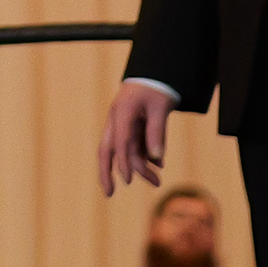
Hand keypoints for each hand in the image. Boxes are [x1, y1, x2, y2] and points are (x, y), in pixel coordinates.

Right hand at [100, 79, 175, 194]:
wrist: (156, 72)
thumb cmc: (157, 87)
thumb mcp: (161, 108)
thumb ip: (157, 133)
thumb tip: (157, 161)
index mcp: (122, 112)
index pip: (120, 142)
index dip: (123, 162)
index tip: (127, 180)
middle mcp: (117, 120)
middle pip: (106, 150)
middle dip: (106, 172)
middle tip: (109, 194)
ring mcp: (123, 124)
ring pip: (125, 152)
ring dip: (139, 167)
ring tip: (157, 182)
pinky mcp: (131, 127)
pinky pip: (135, 147)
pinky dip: (145, 157)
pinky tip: (157, 166)